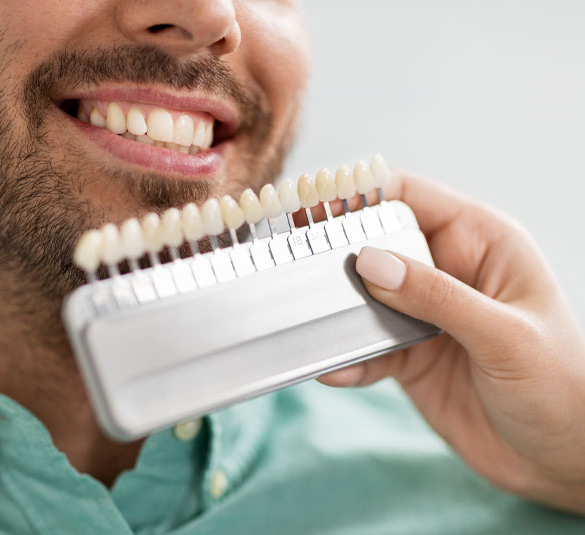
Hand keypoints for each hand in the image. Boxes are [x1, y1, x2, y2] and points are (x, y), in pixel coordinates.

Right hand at [318, 172, 584, 513]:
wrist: (562, 462)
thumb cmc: (563, 388)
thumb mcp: (503, 336)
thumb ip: (436, 297)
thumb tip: (369, 262)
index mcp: (481, 243)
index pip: (410, 197)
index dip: (360, 195)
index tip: (312, 203)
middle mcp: (448, 272)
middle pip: (376, 244)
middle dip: (336, 254)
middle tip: (293, 263)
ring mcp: (425, 315)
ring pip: (364, 298)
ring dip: (336, 312)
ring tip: (307, 321)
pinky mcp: (409, 356)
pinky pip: (366, 347)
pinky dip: (347, 357)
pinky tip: (334, 369)